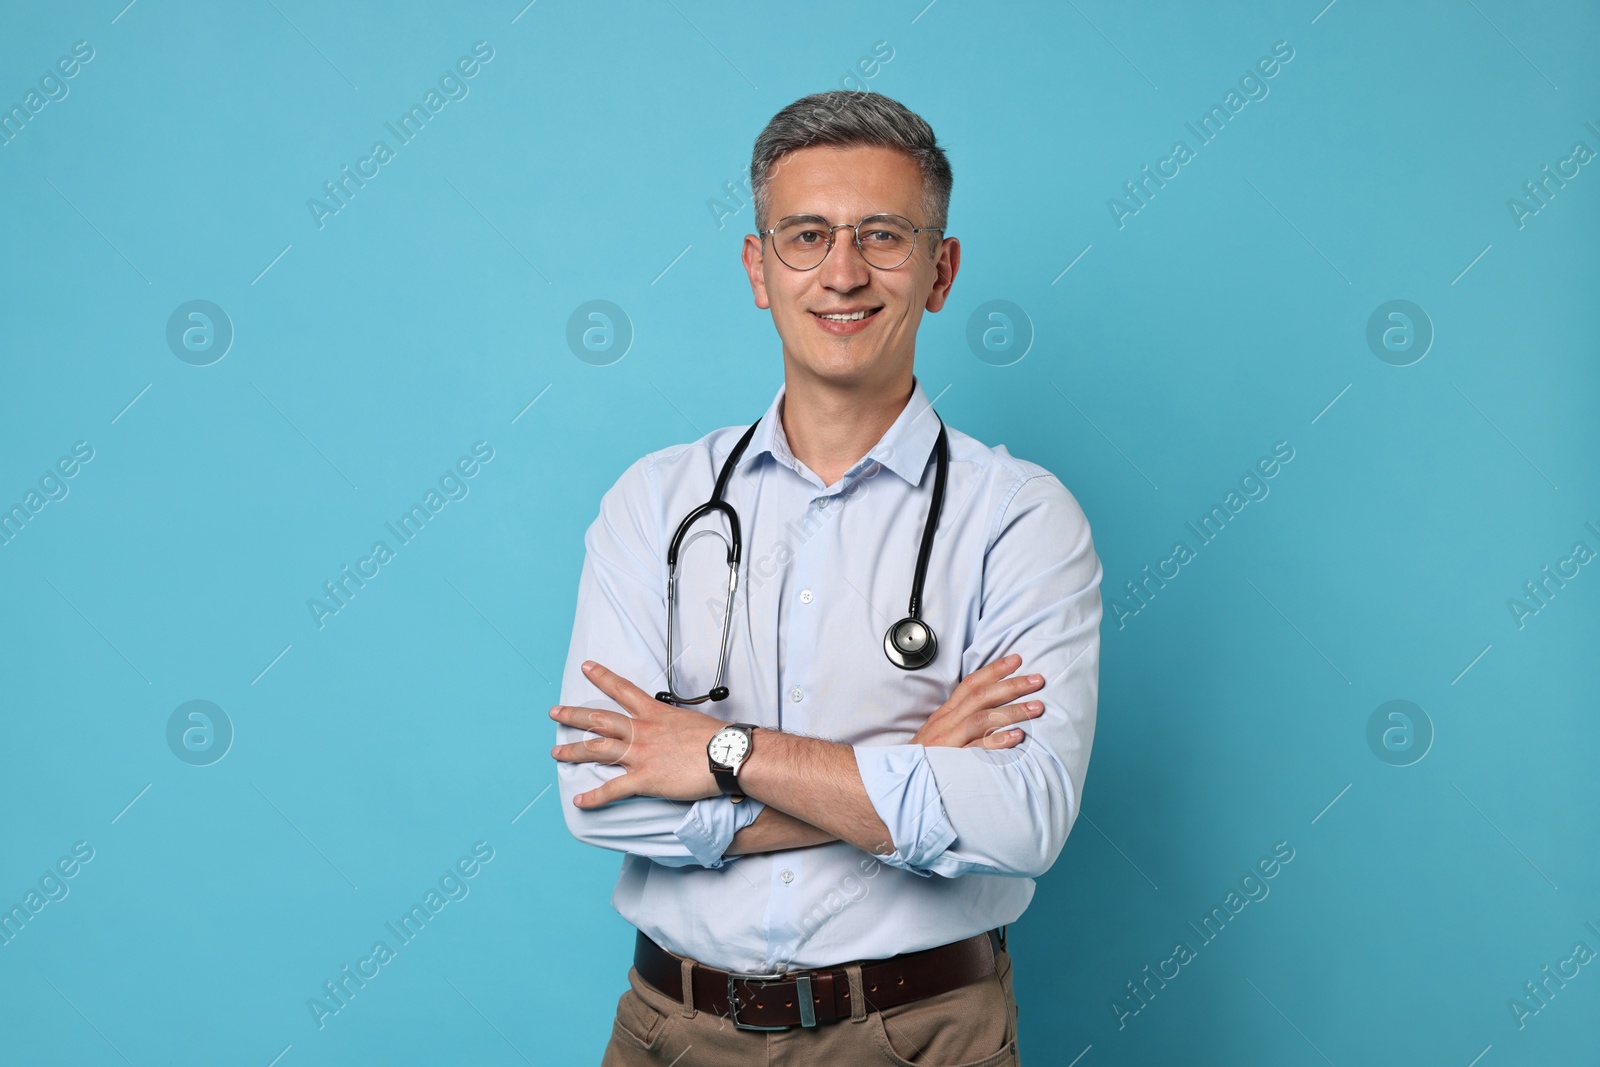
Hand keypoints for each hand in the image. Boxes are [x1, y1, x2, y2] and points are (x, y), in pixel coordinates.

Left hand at [550, 660, 725, 807]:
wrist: (727, 756)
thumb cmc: (716, 739)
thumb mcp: (690, 720)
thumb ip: (672, 723)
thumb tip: (671, 728)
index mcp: (654, 713)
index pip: (622, 690)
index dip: (602, 677)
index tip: (587, 668)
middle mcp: (642, 731)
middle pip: (599, 719)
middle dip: (574, 715)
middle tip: (555, 712)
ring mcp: (640, 755)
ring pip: (597, 750)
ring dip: (573, 752)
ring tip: (556, 754)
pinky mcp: (644, 779)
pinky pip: (613, 789)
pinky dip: (594, 797)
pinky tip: (580, 800)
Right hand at [911, 653, 1043, 749]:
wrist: (901, 782)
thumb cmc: (926, 758)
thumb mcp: (940, 732)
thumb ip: (962, 719)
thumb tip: (992, 708)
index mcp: (946, 714)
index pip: (971, 684)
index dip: (994, 670)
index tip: (1017, 659)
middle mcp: (947, 723)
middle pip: (981, 697)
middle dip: (1011, 686)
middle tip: (1038, 680)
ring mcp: (949, 741)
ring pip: (982, 719)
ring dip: (1012, 711)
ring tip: (1037, 708)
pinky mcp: (952, 762)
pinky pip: (977, 749)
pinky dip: (997, 741)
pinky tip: (1017, 737)